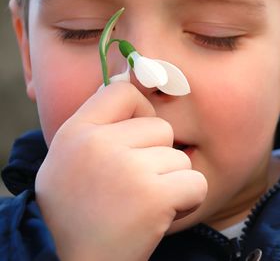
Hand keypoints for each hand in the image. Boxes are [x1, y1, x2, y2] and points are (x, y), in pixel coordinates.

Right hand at [35, 82, 206, 260]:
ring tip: (143, 204)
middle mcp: (98, 145)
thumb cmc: (80, 211)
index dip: (139, 112)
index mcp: (75, 132)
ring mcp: (127, 169)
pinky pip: (195, 182)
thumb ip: (98, 124)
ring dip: (171, 182)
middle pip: (160, 127)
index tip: (136, 138)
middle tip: (135, 187)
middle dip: (158, 157)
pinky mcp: (154, 196)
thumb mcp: (70, 159)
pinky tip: (162, 214)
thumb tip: (132, 79)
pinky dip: (187, 200)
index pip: (122, 91)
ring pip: (180, 156)